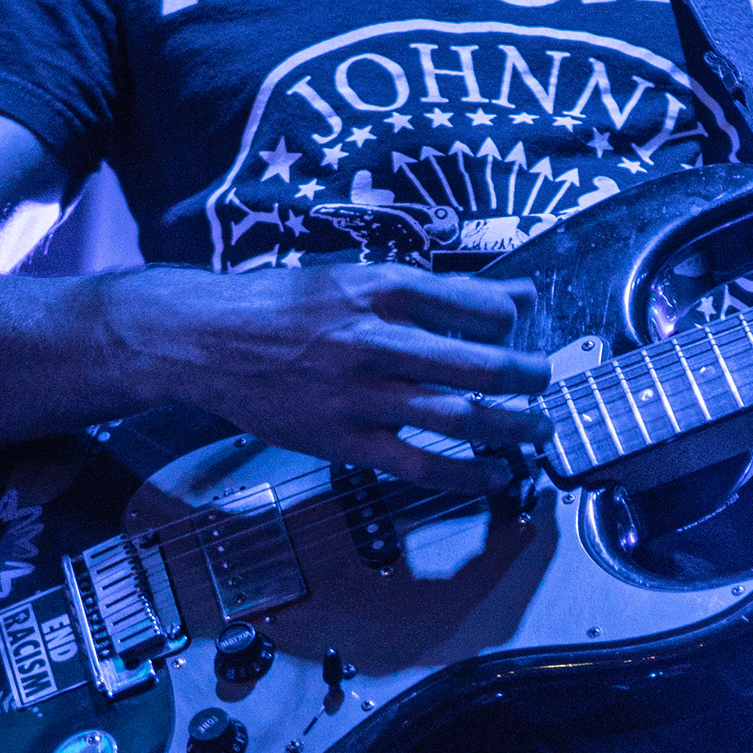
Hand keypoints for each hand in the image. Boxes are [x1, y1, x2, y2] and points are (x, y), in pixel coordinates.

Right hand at [107, 258, 552, 478]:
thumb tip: (513, 300)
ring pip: (459, 417)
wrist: (209, 340)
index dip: (513, 323)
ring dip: (511, 427)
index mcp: (382, 288)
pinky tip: (495, 476)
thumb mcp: (356, 276)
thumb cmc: (287, 305)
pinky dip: (468, 475)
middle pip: (480, 365)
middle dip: (528, 377)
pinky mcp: (345, 439)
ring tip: (537, 430)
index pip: (478, 308)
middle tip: (544, 381)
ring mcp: (360, 394)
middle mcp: (376, 339)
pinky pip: (421, 464)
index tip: (519, 333)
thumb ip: (433, 292)